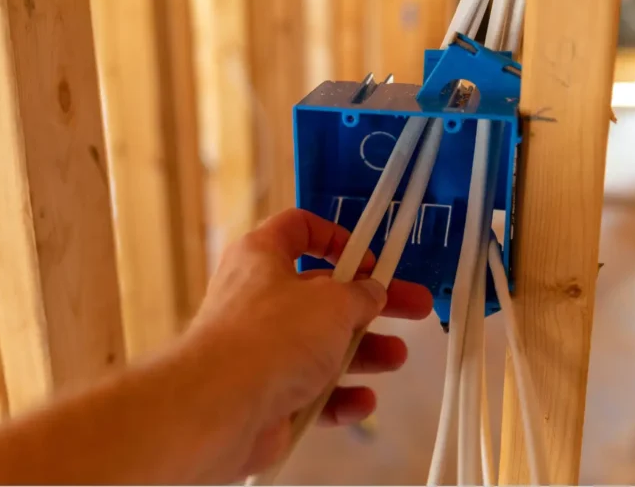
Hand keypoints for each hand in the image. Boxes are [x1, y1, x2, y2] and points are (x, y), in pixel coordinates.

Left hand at [186, 208, 433, 478]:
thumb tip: (372, 293)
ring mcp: (260, 349)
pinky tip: (362, 401)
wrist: (220, 405)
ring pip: (320, 346)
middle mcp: (257, 299)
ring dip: (363, 352)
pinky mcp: (266, 394)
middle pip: (322, 293)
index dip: (337, 238)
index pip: (297, 229)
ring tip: (395, 357)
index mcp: (261, 257)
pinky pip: (311, 392)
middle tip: (414, 306)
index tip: (369, 258)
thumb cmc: (270, 336)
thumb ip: (360, 295)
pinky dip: (339, 397)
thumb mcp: (332, 302)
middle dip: (371, 303)